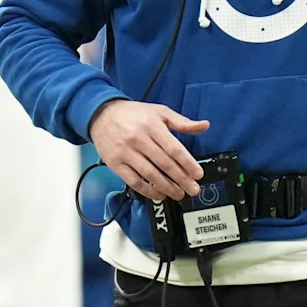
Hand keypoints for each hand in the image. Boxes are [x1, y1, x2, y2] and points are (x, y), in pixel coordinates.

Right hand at [89, 100, 208, 200]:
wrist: (102, 115)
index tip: (198, 174)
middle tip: (193, 189)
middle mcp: (139, 139)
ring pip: (150, 174)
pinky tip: (159, 194)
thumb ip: (182, 122)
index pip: (173, 148)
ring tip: (179, 194)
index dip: (187, 163)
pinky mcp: (115, 164)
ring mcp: (126, 153)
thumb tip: (204, 126)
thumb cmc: (134, 114)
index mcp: (152, 125)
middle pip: (164, 164)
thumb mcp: (160, 111)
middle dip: (181, 179)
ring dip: (167, 187)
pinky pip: (134, 181)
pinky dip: (147, 191)